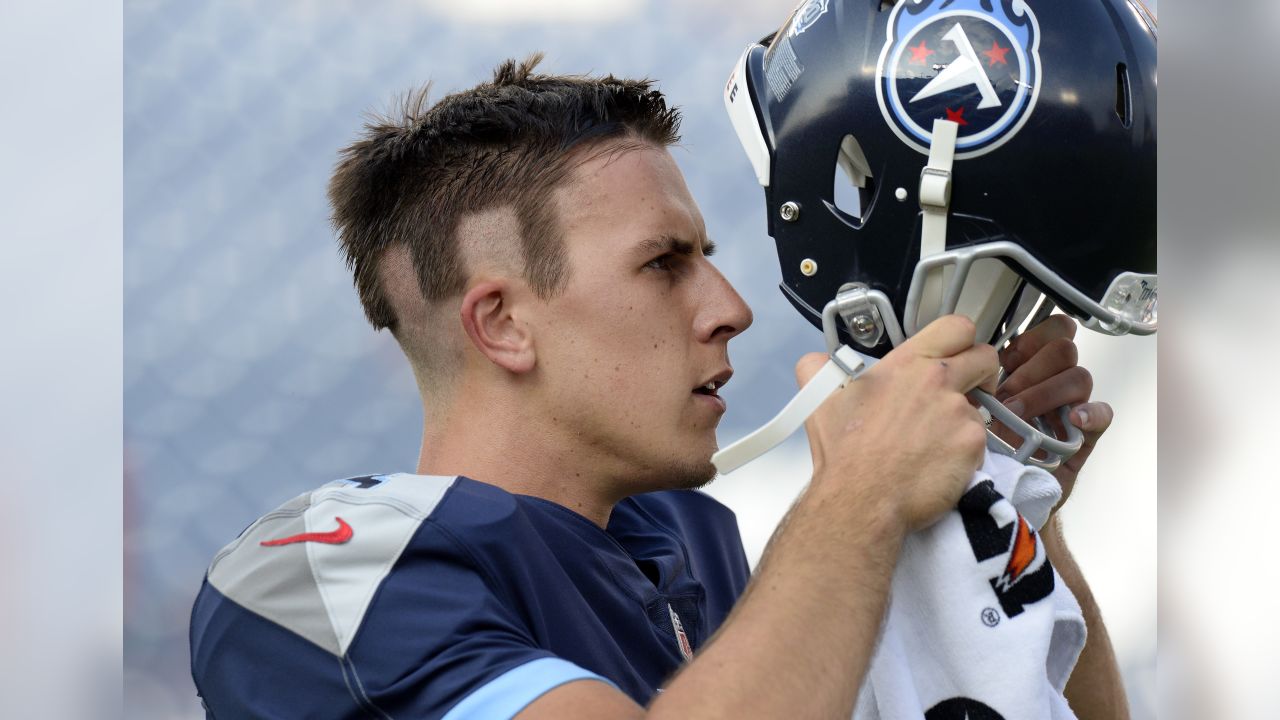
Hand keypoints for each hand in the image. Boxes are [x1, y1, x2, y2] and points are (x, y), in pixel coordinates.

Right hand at [796, 315, 997, 532]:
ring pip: (980, 408)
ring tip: (937, 443)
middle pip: (986, 358)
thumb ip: (818, 369)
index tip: (957, 357)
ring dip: (964, 421)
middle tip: (968, 392)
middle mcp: (937, 381)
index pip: (956, 327)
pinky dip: (964, 453)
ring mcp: (959, 412)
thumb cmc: (843, 453)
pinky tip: (940, 464)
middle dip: (982, 374)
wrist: (861, 499)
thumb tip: (819, 362)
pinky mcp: (973, 445)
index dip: (962, 341)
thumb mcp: (819, 400)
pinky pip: (978, 442)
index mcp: (906, 364)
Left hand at [993, 314, 1113, 508]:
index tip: (1005, 359)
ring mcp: (1072, 409)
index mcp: (1032, 368)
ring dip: (1044, 392)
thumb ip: (979, 377)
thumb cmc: (985, 444)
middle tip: (1006, 394)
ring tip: (1017, 414)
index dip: (1031, 338)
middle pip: (1063, 349)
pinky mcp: (1084, 438)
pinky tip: (1073, 419)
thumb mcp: (975, 403)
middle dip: (1031, 369)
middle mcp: (1055, 383)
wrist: (997, 489)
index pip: (1052, 329)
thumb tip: (967, 358)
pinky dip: (1091, 413)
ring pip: (1079, 377)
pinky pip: (1103, 415)